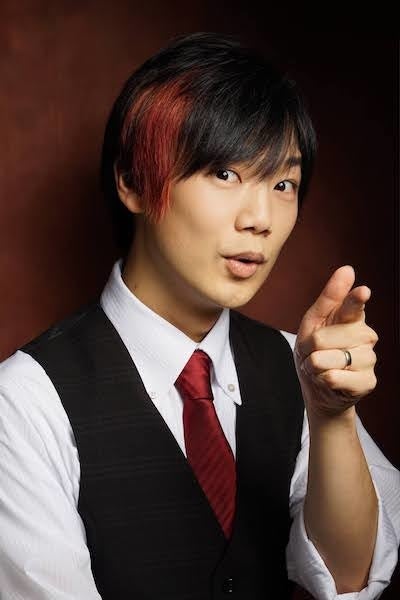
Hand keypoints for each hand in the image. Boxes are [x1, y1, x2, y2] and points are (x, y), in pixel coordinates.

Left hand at [294, 265, 377, 417]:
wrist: (319, 388)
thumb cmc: (315, 351)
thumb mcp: (312, 323)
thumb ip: (328, 298)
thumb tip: (348, 269)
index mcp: (352, 317)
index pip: (353, 305)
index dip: (356, 299)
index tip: (362, 291)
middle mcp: (366, 335)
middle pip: (323, 338)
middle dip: (308, 348)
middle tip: (313, 354)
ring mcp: (369, 358)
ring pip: (325, 359)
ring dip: (313, 366)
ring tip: (321, 368)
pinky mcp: (367, 381)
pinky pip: (331, 377)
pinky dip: (321, 380)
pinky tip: (329, 380)